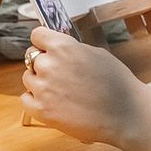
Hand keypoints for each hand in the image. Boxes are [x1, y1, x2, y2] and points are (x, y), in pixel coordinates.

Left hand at [21, 28, 150, 150]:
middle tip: (59, 71)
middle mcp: (49, 65)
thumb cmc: (117, 84)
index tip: (48, 46)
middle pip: (31, 56)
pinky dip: (35, 99)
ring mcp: (43, 89)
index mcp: (63, 47)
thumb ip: (73, 48)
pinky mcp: (42, 111)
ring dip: (39, 81)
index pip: (37, 35)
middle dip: (43, 61)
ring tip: (60, 89)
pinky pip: (26, 99)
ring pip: (28, 78)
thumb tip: (59, 47)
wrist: (125, 114)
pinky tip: (52, 100)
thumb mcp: (97, 54)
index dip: (44, 40)